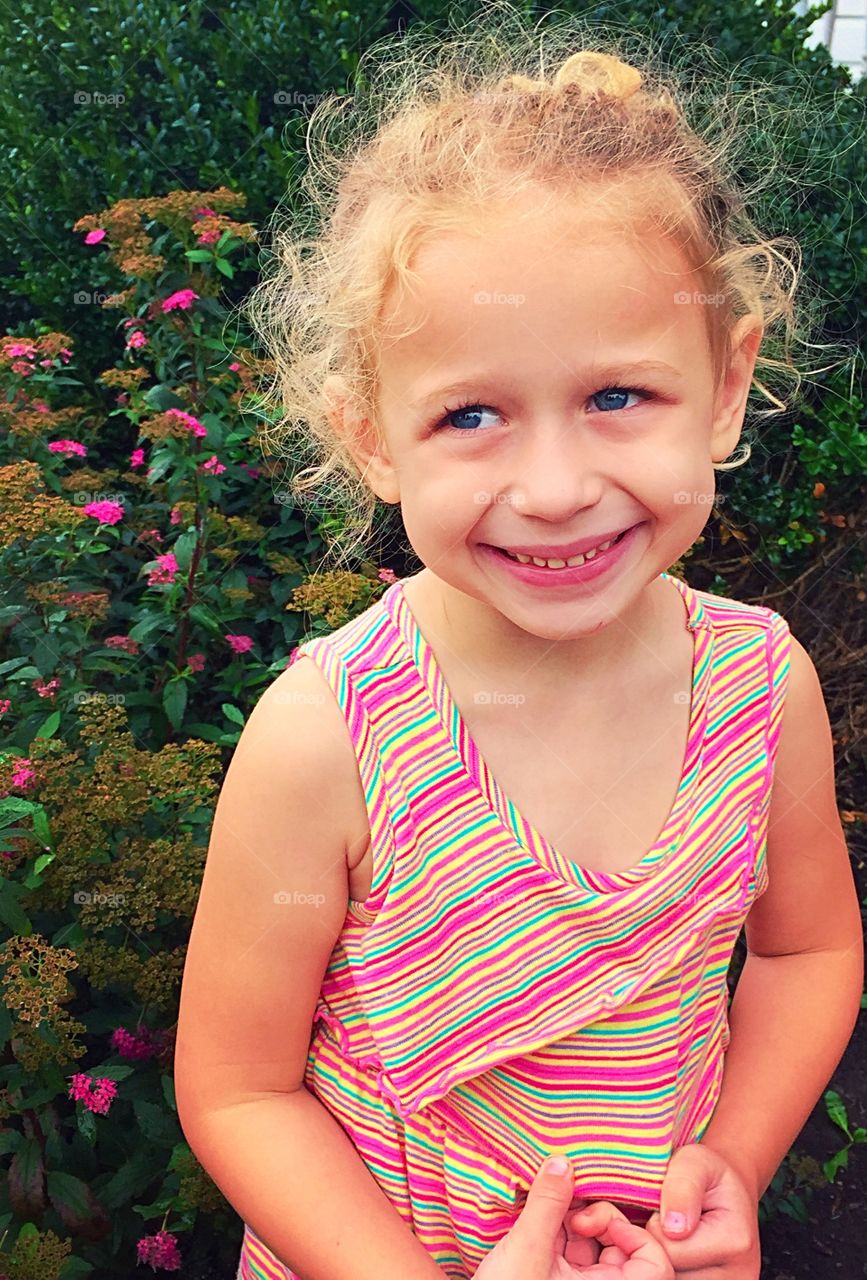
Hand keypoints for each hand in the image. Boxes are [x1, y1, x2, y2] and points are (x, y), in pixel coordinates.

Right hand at [473, 1154, 674, 1278]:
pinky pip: (571, 1253)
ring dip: (574, 1223)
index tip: (598, 1221)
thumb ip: (548, 1204)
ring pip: (594, 1248)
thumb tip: (563, 1161)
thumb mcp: (527, 1249)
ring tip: (550, 1211)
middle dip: (600, 1222)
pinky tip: (540, 1220)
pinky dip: (558, 1232)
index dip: (636, 1235)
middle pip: (626, 1250)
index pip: (656, 1264)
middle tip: (572, 1216)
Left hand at [640, 1144, 760, 1277]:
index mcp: (736, 1241)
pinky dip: (672, 1268)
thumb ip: (683, 1186)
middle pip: (671, 1272)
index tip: (663, 1207)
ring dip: (664, 1258)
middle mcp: (740, 1276)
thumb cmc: (709, 1175)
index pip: (670, 1248)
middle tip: (665, 1221)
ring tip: (672, 1236)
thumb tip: (673, 1228)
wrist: (730, 1193)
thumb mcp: (695, 1161)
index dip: (655, 1224)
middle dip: (658, 1244)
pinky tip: (677, 1251)